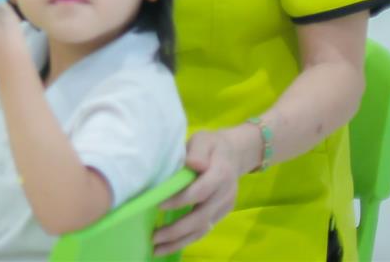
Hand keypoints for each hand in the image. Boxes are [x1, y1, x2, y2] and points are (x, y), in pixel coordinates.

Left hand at [154, 126, 256, 251]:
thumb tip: (193, 164)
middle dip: (176, 230)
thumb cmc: (212, 145)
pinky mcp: (221, 214)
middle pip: (200, 217)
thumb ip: (197, 151)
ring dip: (179, 241)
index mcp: (220, 174)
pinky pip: (204, 230)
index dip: (179, 200)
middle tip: (153, 237)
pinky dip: (187, 239)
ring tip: (156, 249)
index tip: (158, 205)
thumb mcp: (204, 139)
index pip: (199, 192)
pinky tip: (169, 245)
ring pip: (203, 229)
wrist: (236, 154)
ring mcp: (224, 207)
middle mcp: (224, 195)